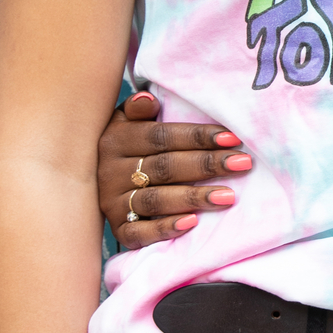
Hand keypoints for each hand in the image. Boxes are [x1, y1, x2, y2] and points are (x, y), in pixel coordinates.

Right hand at [101, 91, 250, 245]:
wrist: (91, 183)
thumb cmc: (127, 149)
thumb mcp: (126, 124)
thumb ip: (138, 110)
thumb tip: (148, 99)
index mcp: (116, 140)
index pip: (161, 137)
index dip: (197, 137)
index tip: (232, 139)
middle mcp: (111, 171)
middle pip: (165, 167)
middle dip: (206, 165)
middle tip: (242, 164)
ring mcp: (112, 202)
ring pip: (156, 199)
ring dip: (194, 197)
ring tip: (228, 196)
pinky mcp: (118, 229)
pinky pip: (139, 233)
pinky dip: (165, 228)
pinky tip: (192, 223)